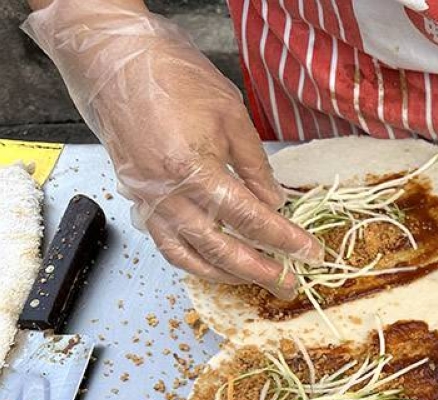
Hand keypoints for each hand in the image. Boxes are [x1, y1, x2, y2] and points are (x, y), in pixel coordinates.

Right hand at [23, 1, 322, 296]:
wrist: (112, 60)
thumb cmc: (173, 77)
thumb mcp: (231, 116)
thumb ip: (255, 166)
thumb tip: (275, 202)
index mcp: (193, 169)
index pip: (249, 218)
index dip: (283, 239)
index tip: (309, 253)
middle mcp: (167, 194)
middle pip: (221, 249)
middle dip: (260, 271)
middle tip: (288, 284)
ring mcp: (148, 200)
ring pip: (189, 257)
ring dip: (226, 274)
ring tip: (256, 279)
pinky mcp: (137, 199)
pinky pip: (167, 244)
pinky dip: (194, 260)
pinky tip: (216, 263)